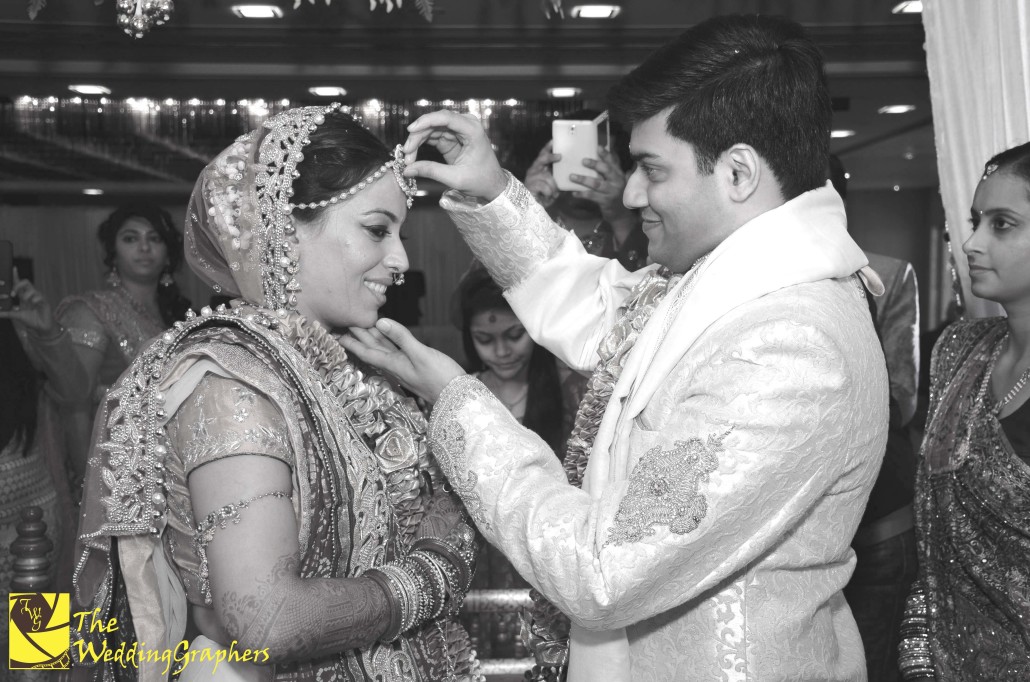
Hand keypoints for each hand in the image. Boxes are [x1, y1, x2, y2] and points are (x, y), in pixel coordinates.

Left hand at [0, 269, 56, 333]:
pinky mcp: (44, 303)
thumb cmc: (31, 320)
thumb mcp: (16, 316)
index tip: (14, 269)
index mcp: (24, 296)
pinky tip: (33, 303)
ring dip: (26, 295)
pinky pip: (40, 297)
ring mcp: (38, 298)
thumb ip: (7, 313)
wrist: (41, 328)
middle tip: (13, 294)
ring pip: (32, 290)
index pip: (20, 284)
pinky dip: (35, 299)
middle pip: (26, 283)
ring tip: (24, 301)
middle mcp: (31, 295)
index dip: (17, 276)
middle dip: (18, 285)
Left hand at [340, 318, 465, 404]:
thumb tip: (380, 322)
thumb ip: (401, 337)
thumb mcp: (420, 354)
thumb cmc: (441, 377)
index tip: (336, 333)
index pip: (367, 351)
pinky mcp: (415, 365)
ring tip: (361, 326)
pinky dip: (389, 341)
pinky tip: (388, 336)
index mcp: (394, 364)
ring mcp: (406, 366)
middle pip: (372, 349)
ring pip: (384, 349)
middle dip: (358, 337)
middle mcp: (396, 366)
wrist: (458, 397)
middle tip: (343, 325)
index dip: (351, 342)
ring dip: (372, 338)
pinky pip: (396, 350)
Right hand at [402, 110, 507, 201]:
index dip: (426, 121)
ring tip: (408, 158)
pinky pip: (431, 136)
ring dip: (417, 141)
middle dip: (418, 135)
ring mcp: (457, 130)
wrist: (492, 184)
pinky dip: (421, 144)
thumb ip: (431, 171)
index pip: (446, 117)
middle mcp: (465, 125)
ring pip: (431, 128)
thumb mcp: (456, 178)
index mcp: (472, 130)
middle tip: (406, 153)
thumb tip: (407, 170)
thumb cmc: (481, 180)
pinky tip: (413, 155)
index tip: (410, 130)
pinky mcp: (451, 137)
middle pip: (435, 122)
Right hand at [524, 141, 560, 207]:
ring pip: (547, 177)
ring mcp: (531, 178)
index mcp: (539, 168)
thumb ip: (558, 176)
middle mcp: (533, 170)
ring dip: (553, 186)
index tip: (553, 141)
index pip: (543, 155)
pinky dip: (549, 193)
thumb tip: (572, 170)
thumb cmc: (545, 194)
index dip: (547, 148)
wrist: (534, 207)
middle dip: (550, 157)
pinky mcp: (530, 186)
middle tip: (560, 156)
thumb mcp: (553, 183)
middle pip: (541, 159)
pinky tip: (548, 196)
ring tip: (554, 193)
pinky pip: (545, 187)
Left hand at [569, 146, 633, 223]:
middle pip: (606, 170)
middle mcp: (617, 181)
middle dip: (595, 164)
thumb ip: (610, 171)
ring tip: (572, 176)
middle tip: (583, 160)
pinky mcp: (606, 202)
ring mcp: (611, 192)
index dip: (606, 154)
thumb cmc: (615, 195)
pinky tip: (573, 193)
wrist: (621, 215)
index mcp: (618, 174)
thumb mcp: (615, 182)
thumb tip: (603, 155)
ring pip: (597, 183)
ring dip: (583, 179)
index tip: (598, 147)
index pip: (613, 162)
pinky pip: (592, 196)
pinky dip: (582, 194)